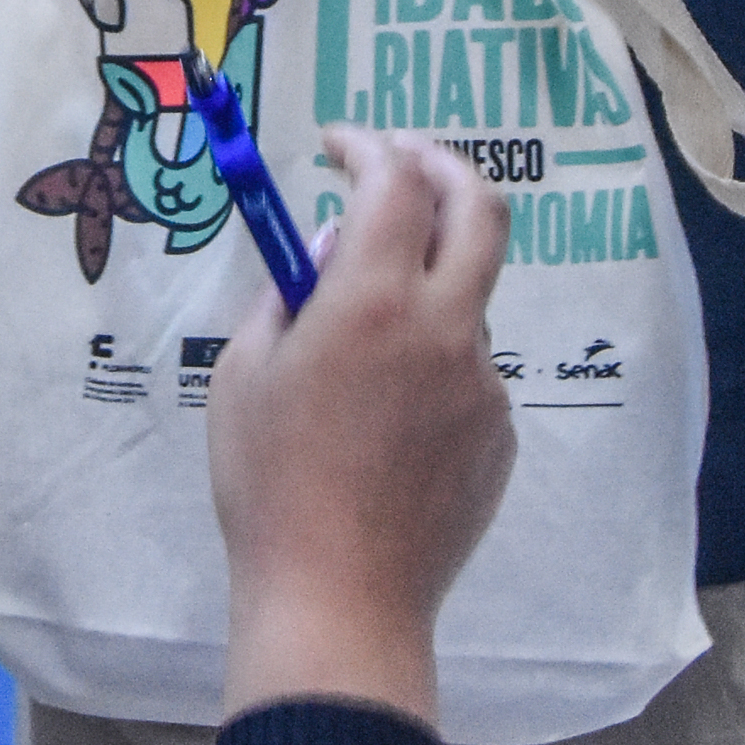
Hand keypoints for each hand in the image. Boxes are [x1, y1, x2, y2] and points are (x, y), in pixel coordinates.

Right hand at [209, 127, 514, 728]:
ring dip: (422, 286)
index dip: (368, 147)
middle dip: (442, 165)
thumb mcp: (245, 372)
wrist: (339, 599)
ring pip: (466, 298)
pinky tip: (378, 424)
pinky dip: (429, 364)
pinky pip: (466, 371)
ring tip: (354, 352)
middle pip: (481, 208)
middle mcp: (445, 327)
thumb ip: (289, 292)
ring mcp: (483, 382)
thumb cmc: (268, 484)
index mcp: (373, 302)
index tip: (339, 146)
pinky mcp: (499, 433)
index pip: (393, 182)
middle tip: (401, 163)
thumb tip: (331, 247)